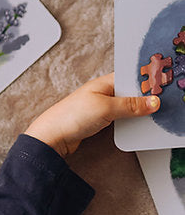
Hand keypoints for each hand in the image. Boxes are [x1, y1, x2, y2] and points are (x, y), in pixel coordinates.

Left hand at [24, 72, 158, 157]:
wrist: (52, 137)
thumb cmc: (71, 117)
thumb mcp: (106, 108)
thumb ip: (131, 105)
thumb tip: (153, 101)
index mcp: (104, 83)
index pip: (131, 77)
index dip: (146, 83)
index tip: (162, 90)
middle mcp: (102, 92)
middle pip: (130, 93)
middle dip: (144, 99)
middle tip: (159, 106)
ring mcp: (100, 107)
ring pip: (126, 107)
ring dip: (137, 112)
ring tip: (151, 117)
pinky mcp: (99, 120)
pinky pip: (120, 119)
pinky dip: (129, 122)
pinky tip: (136, 126)